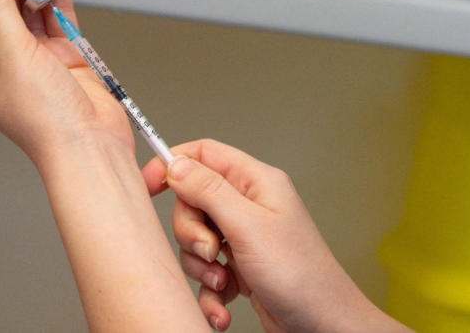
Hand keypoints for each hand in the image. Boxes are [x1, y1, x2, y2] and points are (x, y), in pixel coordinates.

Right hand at [143, 140, 409, 332]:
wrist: (322, 323)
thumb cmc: (300, 274)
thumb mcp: (248, 226)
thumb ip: (209, 191)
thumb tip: (175, 162)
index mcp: (257, 182)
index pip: (205, 154)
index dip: (172, 165)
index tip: (147, 188)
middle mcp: (250, 205)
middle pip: (194, 201)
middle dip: (192, 232)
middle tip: (212, 251)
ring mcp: (245, 238)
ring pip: (196, 241)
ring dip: (202, 268)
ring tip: (226, 282)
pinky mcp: (241, 268)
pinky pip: (207, 273)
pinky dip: (211, 293)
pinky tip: (225, 306)